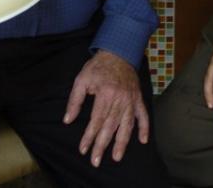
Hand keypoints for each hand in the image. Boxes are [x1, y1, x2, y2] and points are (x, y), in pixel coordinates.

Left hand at [63, 50, 147, 167]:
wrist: (118, 52)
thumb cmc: (98, 67)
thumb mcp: (81, 79)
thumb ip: (75, 100)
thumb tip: (68, 119)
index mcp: (105, 94)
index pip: (96, 120)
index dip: (89, 136)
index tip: (83, 149)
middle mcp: (120, 99)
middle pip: (110, 127)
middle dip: (102, 145)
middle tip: (96, 161)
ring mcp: (131, 100)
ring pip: (127, 125)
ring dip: (122, 142)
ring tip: (117, 157)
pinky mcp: (138, 98)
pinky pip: (143, 115)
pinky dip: (145, 128)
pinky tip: (143, 141)